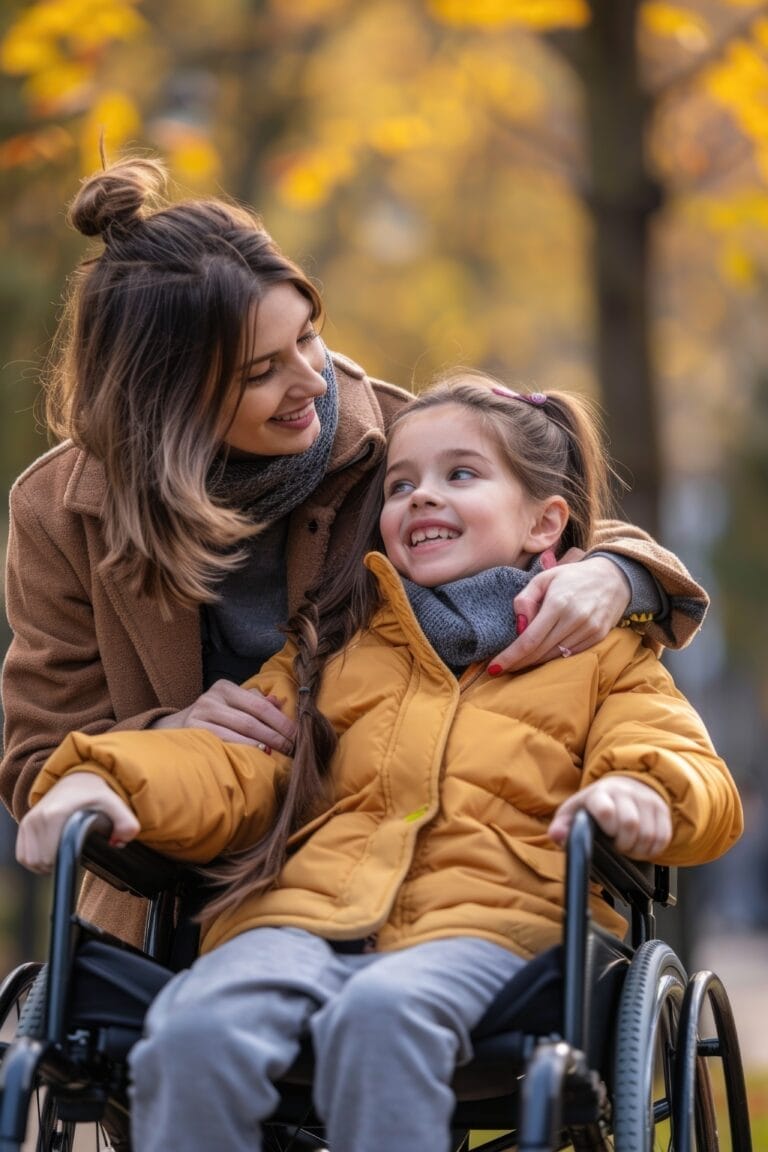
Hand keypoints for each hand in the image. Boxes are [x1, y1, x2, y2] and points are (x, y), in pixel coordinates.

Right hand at [16, 772, 139, 874]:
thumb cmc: (96, 795)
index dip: (67, 861)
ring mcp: (28, 821)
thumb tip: (120, 842)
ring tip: (64, 851)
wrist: (78, 779)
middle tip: (74, 852)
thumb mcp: (115, 805)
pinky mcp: (23, 825)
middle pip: (41, 861)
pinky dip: (36, 858)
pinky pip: (23, 855)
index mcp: (56, 814)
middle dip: (58, 863)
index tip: (79, 853)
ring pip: (31, 860)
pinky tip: (52, 851)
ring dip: (46, 863)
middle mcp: (38, 817)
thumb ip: (126, 823)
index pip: (52, 858)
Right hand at [151, 681, 296, 753]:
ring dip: (263, 744)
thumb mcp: (233, 705)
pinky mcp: (193, 732)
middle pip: (252, 719)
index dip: (281, 721)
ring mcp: (200, 715)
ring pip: (240, 731)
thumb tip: (280, 702)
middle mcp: (211, 698)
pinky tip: (256, 755)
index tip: (297, 735)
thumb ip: (256, 702)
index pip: (260, 704)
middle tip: (292, 748)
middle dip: (276, 735)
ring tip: (279, 753)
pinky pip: (223, 742)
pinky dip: (243, 748)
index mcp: (225, 688)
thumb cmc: (213, 718)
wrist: (175, 729)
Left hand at [488, 551, 631, 672]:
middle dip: (517, 663)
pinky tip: (542, 654)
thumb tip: (519, 627)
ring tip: (519, 661)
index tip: (493, 668)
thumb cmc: (572, 576)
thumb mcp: (543, 578)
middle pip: (540, 652)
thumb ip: (525, 600)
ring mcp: (589, 630)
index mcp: (558, 603)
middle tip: (500, 668)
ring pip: (554, 657)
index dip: (510, 657)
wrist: (614, 576)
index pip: (529, 640)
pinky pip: (570, 655)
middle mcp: (575, 619)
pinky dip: (553, 657)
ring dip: (534, 662)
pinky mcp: (598, 637)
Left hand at [548, 776, 672, 858]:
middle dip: (623, 843)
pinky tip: (641, 845)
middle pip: (630, 825)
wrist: (626, 784)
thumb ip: (563, 825)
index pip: (606, 809)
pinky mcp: (661, 809)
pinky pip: (662, 838)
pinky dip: (652, 849)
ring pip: (648, 834)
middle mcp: (625, 793)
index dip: (607, 826)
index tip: (606, 834)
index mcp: (600, 793)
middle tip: (617, 845)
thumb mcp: (575, 811)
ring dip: (638, 849)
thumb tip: (557, 835)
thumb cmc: (596, 803)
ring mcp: (645, 800)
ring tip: (628, 845)